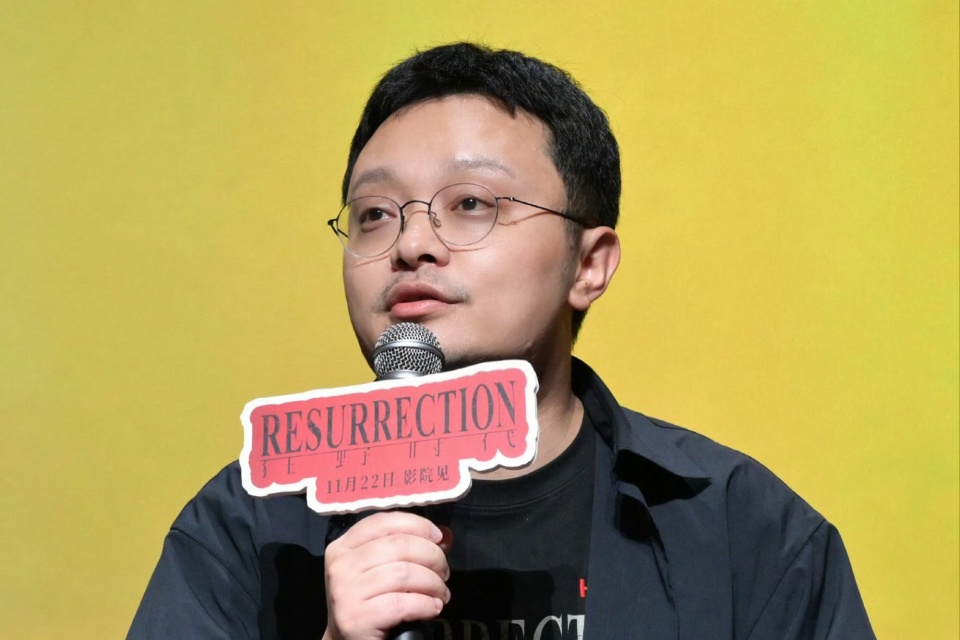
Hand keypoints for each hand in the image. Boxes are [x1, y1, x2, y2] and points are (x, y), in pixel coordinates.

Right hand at [323, 512, 452, 639]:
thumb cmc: (369, 603)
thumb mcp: (384, 570)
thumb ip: (413, 548)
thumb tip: (445, 534)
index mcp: (344, 546)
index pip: (383, 522)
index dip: (416, 524)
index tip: (438, 536)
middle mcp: (341, 565)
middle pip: (398, 545)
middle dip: (432, 556)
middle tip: (444, 572)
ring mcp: (345, 591)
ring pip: (404, 573)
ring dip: (432, 583)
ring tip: (441, 593)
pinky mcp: (356, 618)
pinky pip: (402, 604)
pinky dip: (425, 604)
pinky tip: (432, 608)